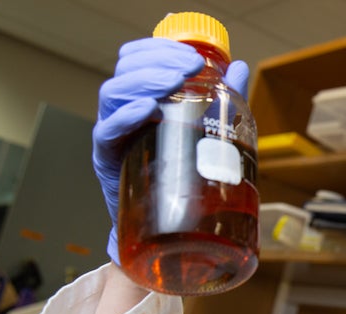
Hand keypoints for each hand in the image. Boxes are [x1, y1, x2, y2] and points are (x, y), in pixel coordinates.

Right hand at [91, 37, 250, 263]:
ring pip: (112, 94)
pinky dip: (125, 117)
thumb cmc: (185, 177)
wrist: (168, 231)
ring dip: (144, 82)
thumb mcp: (208, 133)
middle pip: (125, 71)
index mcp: (143, 99)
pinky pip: (107, 133)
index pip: (138, 59)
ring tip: (173, 83)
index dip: (160, 49)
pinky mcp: (110, 163)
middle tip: (189, 69)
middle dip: (158, 63)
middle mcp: (124, 114)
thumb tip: (237, 68)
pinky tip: (146, 109)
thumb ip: (222, 100)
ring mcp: (115, 137)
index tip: (193, 56)